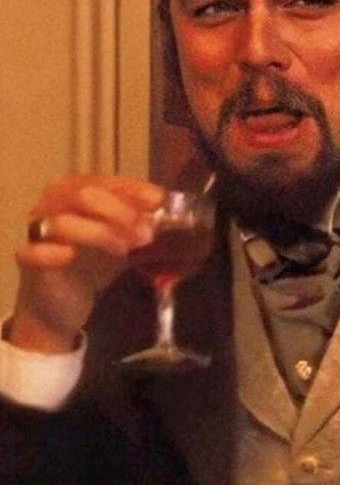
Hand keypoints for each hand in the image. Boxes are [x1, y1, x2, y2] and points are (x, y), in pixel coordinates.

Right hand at [10, 176, 164, 353]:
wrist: (64, 303)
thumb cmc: (93, 263)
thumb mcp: (122, 238)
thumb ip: (140, 222)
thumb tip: (166, 209)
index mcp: (75, 192)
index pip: (103, 181)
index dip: (132, 189)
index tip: (158, 201)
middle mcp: (52, 204)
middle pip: (82, 194)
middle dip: (120, 211)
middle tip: (146, 233)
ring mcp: (37, 232)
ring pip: (63, 220)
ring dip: (99, 232)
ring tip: (124, 249)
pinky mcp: (27, 261)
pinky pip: (33, 251)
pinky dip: (53, 252)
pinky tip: (71, 256)